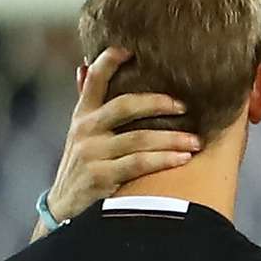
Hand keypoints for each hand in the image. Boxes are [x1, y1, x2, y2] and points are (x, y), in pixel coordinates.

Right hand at [42, 47, 200, 228]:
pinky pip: (138, 164)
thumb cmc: (82, 169)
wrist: (63, 212)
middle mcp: (85, 130)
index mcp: (82, 116)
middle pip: (124, 105)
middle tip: (184, 106)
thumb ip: (89, 105)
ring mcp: (91, 153)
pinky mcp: (100, 177)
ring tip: (196, 142)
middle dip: (158, 103)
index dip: (110, 60)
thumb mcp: (80, 135)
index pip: (93, 79)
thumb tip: (85, 67)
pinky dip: (163, 160)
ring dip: (171, 138)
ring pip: (138, 138)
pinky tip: (182, 158)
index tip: (132, 49)